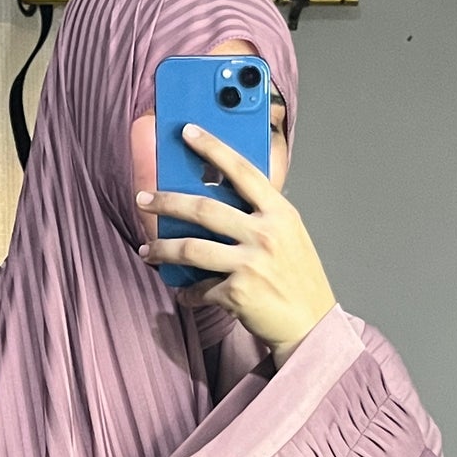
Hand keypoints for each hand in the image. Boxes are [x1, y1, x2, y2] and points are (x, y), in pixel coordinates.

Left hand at [135, 124, 336, 364]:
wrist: (311, 324)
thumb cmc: (298, 278)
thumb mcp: (289, 235)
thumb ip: (260, 215)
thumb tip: (217, 198)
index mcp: (280, 213)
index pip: (242, 171)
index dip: (212, 148)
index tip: (188, 131)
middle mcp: (265, 234)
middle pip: (203, 208)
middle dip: (166, 202)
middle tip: (144, 199)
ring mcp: (251, 263)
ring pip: (190, 248)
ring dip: (162, 249)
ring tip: (148, 252)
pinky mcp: (237, 292)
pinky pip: (200, 288)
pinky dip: (188, 293)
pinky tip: (185, 293)